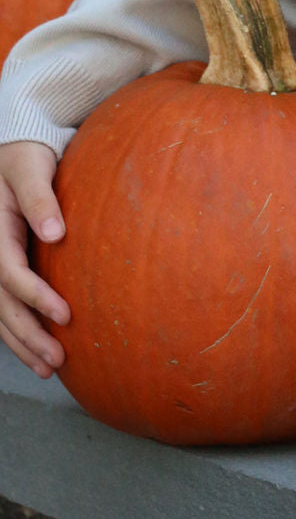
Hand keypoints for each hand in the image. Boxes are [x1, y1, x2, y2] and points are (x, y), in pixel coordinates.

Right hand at [0, 142, 69, 377]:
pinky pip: (5, 306)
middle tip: (57, 359)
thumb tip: (56, 233)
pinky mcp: (4, 266)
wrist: (15, 150)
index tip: (66, 314)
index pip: (11, 273)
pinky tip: (38, 353)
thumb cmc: (26, 156)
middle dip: (29, 334)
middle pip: (3, 304)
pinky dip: (19, 332)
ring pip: (1, 313)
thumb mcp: (30, 168)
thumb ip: (40, 198)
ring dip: (23, 342)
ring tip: (50, 368)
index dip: (36, 296)